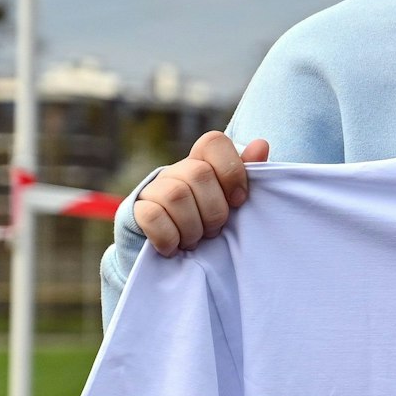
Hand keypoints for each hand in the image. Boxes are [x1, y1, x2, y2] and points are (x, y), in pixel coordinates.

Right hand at [134, 131, 270, 256]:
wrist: (166, 254)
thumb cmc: (206, 223)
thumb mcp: (230, 202)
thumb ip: (246, 175)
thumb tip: (261, 145)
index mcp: (202, 163)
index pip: (214, 142)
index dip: (231, 170)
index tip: (239, 200)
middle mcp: (176, 171)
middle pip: (199, 173)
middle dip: (214, 210)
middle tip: (214, 230)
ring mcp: (153, 189)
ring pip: (176, 194)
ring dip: (192, 226)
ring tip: (195, 241)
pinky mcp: (135, 210)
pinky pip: (153, 215)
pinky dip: (169, 236)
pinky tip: (175, 247)